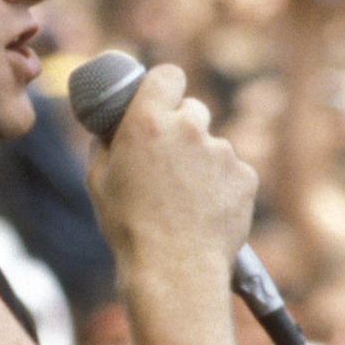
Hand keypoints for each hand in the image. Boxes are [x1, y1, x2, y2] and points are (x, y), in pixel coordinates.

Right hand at [86, 63, 257, 287]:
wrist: (175, 269)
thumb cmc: (129, 227)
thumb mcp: (98, 181)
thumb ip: (105, 144)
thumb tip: (111, 132)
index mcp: (149, 121)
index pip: (168, 75)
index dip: (164, 87)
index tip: (161, 100)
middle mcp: (190, 127)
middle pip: (193, 109)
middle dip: (183, 128)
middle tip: (169, 161)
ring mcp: (223, 151)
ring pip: (213, 145)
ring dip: (202, 162)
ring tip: (185, 200)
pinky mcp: (246, 176)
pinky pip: (232, 171)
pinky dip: (222, 186)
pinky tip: (206, 211)